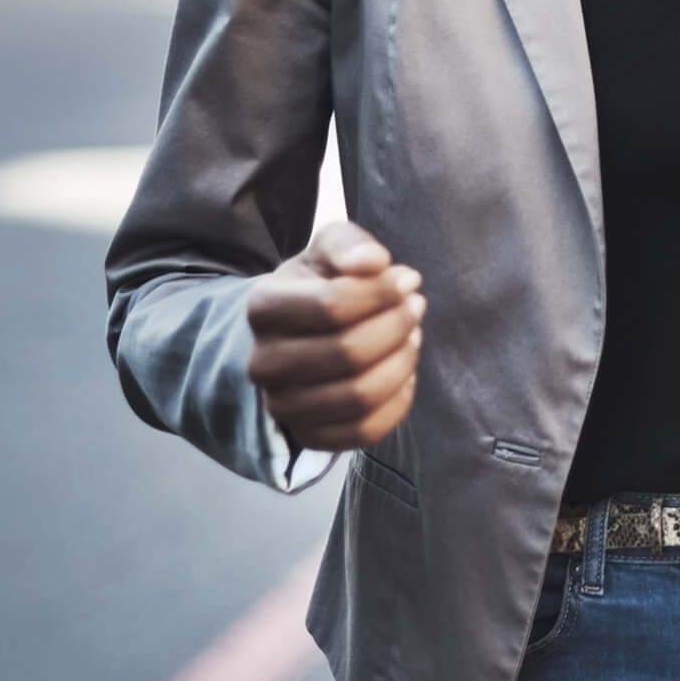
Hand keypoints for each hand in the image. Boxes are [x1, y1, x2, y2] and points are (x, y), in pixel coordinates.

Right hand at [245, 220, 423, 451]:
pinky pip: (365, 431)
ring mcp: (283, 406)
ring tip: (412, 336)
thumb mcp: (330, 250)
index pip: (333, 305)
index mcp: (264, 308)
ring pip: (361, 395)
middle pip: (350, 353)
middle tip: (416, 307)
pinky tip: (404, 373)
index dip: (383, 292)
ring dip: (402, 362)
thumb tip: (372, 261)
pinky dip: (397, 402)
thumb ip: (350, 244)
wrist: (295, 334)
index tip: (408, 279)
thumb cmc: (319, 285)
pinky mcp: (309, 436)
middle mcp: (264, 363)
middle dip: (397, 326)